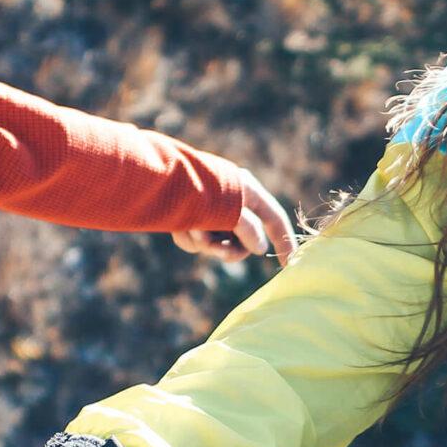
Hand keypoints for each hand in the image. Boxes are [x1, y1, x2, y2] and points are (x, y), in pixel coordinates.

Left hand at [172, 166, 297, 265]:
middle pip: (243, 240)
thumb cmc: (200, 192)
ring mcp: (210, 212)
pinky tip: (178, 227)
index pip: (274, 220)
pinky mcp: (191, 219)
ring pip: (217, 244)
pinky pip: (196, 242)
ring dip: (205, 242)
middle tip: (217, 252)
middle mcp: (231, 202)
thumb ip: (249, 231)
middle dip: (229, 249)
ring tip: (191, 228)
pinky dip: (189, 238)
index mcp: (247, 191)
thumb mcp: (231, 212)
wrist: (157, 180)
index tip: (290, 265)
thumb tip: (260, 249)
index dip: (284, 242)